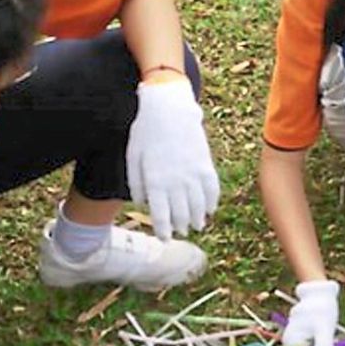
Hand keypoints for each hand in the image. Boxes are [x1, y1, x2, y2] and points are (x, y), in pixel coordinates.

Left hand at [127, 79, 219, 239]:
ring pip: (198, 205)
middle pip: (181, 214)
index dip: (163, 230)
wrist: (169, 107)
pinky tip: (209, 209)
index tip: (165, 238)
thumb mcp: (133, 157)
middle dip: (180, 226)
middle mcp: (176, 181)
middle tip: (180, 233)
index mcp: (155, 181)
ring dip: (197, 219)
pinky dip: (212, 202)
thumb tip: (143, 203)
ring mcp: (193, 173)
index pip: (161, 215)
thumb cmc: (145, 131)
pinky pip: (212, 189)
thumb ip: (136, 183)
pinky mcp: (205, 163)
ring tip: (196, 226)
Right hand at [282, 280, 339, 345]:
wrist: (320, 291)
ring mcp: (297, 340)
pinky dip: (322, 343)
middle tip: (331, 343)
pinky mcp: (304, 337)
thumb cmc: (320, 308)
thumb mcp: (324, 329)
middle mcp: (291, 344)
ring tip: (327, 332)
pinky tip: (326, 331)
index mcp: (291, 343)